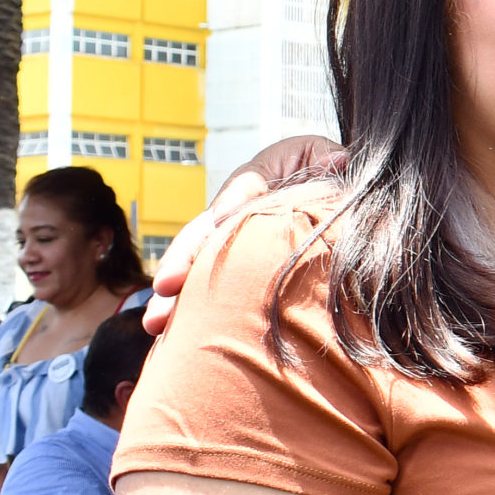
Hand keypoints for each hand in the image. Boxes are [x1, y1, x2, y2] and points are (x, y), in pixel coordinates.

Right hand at [145, 135, 348, 333]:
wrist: (320, 193)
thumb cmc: (320, 170)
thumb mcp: (319, 155)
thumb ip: (324, 156)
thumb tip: (338, 161)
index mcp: (254, 180)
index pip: (242, 189)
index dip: (233, 202)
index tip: (221, 219)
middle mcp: (229, 213)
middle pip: (203, 235)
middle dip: (184, 260)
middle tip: (166, 285)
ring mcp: (224, 244)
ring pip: (196, 269)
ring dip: (175, 298)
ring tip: (157, 324)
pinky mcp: (228, 271)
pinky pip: (207, 292)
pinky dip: (190, 315)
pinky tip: (170, 339)